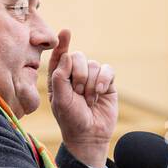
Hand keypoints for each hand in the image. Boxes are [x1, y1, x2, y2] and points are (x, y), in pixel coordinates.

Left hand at [46, 28, 116, 166]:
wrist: (90, 135)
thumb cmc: (71, 119)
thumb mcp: (60, 99)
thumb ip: (60, 77)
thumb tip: (67, 55)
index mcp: (59, 77)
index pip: (60, 56)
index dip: (62, 44)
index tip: (66, 32)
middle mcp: (75, 75)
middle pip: (78, 57)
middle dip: (79, 75)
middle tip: (78, 94)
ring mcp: (92, 78)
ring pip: (94, 64)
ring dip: (91, 83)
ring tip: (88, 100)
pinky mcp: (107, 82)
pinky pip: (108, 70)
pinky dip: (104, 80)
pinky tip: (100, 92)